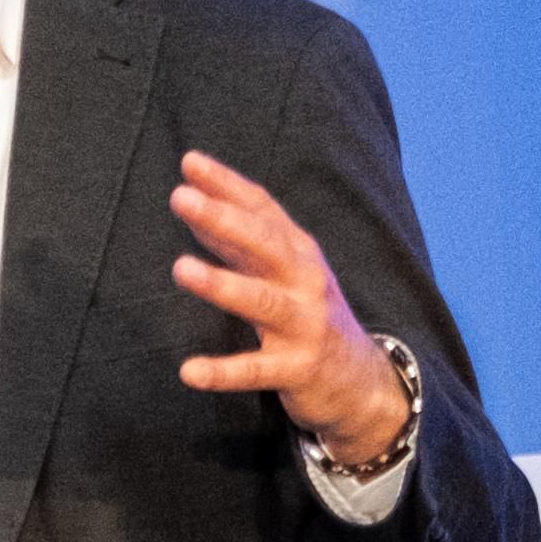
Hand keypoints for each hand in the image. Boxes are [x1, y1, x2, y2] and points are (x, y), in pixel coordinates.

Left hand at [169, 149, 418, 469]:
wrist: (359, 379)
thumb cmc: (306, 314)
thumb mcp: (279, 272)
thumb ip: (236, 242)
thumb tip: (194, 202)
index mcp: (298, 251)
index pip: (263, 209)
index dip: (228, 185)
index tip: (189, 162)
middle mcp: (305, 280)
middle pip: (265, 244)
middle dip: (224, 219)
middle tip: (181, 198)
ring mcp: (304, 324)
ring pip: (262, 301)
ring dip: (222, 284)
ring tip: (181, 268)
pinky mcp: (297, 369)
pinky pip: (257, 370)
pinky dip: (223, 372)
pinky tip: (189, 372)